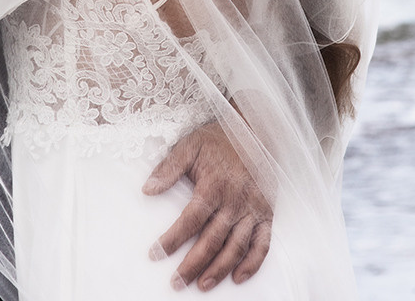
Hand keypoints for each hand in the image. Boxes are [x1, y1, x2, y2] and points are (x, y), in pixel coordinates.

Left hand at [144, 121, 272, 291]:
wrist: (254, 129)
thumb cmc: (219, 138)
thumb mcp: (190, 145)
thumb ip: (169, 168)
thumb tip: (147, 190)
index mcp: (214, 185)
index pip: (189, 220)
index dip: (171, 240)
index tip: (155, 254)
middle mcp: (234, 201)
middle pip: (212, 240)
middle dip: (192, 265)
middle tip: (176, 283)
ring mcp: (253, 209)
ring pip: (236, 247)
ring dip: (219, 269)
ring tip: (202, 286)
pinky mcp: (267, 212)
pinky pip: (262, 243)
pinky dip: (252, 264)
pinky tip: (238, 278)